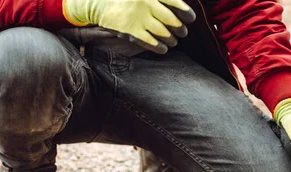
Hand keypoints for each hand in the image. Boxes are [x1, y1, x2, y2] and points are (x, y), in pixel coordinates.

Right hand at [63, 0, 195, 53]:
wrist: (99, 3)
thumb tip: (177, 5)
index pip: (174, 1)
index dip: (185, 11)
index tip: (191, 18)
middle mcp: (146, 4)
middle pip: (171, 19)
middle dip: (180, 28)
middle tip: (183, 32)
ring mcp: (139, 18)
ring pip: (163, 32)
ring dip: (172, 39)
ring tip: (174, 41)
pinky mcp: (131, 31)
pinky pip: (151, 42)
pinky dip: (161, 47)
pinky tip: (164, 48)